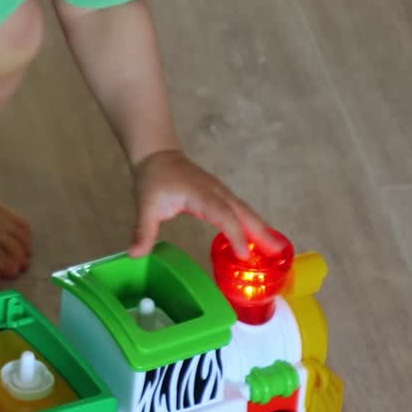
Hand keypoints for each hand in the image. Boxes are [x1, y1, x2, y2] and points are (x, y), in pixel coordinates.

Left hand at [129, 149, 282, 258]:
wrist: (157, 156)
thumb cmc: (153, 179)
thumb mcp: (145, 205)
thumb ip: (143, 230)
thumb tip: (134, 255)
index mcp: (201, 194)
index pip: (224, 216)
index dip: (235, 235)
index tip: (244, 255)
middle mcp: (216, 193)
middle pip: (244, 213)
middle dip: (261, 233)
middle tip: (277, 255)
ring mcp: (221, 193)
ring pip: (246, 212)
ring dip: (261, 230)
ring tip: (276, 251)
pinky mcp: (220, 196)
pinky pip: (240, 211)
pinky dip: (252, 225)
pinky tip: (257, 240)